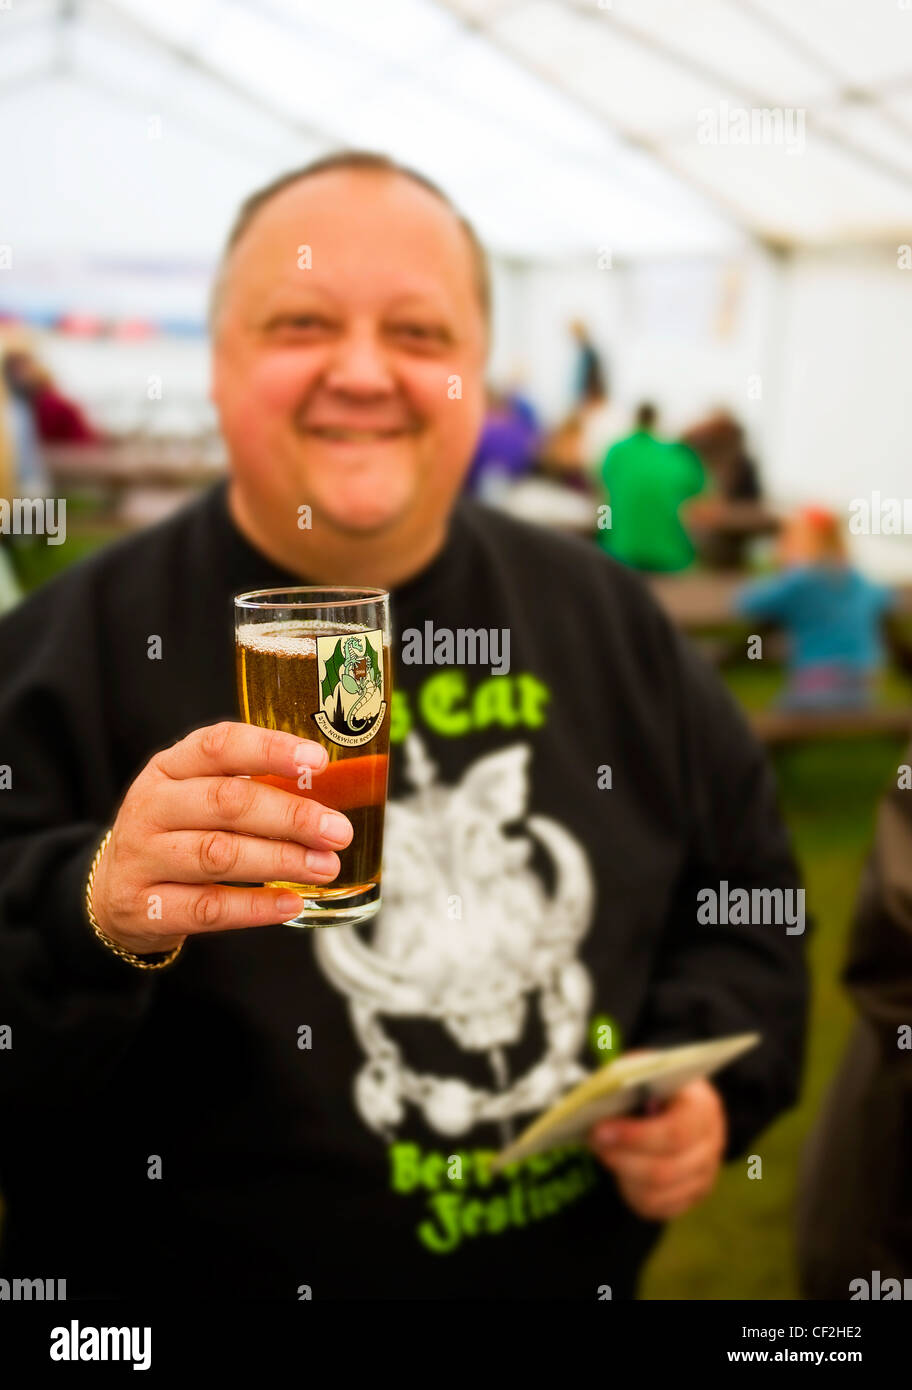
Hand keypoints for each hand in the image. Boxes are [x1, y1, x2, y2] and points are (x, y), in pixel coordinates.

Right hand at [91, 722, 352, 954]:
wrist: (111, 892)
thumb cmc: (177, 833)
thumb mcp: (198, 795)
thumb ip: (251, 786)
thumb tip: (329, 788)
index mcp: (169, 767)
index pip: (219, 745)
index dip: (271, 749)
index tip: (318, 761)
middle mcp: (151, 806)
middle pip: (226, 803)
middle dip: (290, 816)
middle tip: (337, 830)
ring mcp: (143, 857)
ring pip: (218, 855)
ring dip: (280, 860)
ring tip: (325, 866)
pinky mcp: (145, 907)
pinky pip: (208, 907)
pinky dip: (255, 906)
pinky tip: (292, 902)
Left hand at [588, 1078, 726, 1221]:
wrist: (678, 1099)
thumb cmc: (657, 1083)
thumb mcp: (645, 1070)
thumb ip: (627, 1081)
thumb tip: (599, 1103)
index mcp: (703, 1108)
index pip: (675, 1133)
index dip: (634, 1136)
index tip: (599, 1130)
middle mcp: (711, 1145)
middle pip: (665, 1170)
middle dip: (622, 1158)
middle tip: (594, 1142)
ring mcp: (705, 1174)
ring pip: (657, 1193)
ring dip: (623, 1174)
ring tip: (603, 1154)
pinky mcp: (692, 1195)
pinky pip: (656, 1207)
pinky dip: (630, 1192)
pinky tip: (619, 1171)